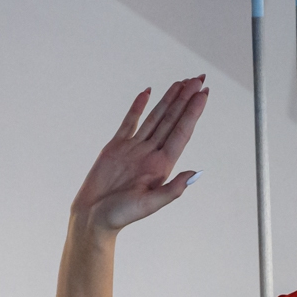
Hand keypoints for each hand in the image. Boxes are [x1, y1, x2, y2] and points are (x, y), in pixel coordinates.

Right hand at [71, 77, 206, 234]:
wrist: (93, 217)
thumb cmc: (120, 215)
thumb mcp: (149, 205)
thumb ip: (172, 190)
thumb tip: (194, 173)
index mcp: (162, 166)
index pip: (182, 132)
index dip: (193, 112)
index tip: (203, 94)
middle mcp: (151, 154)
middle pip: (173, 120)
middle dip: (186, 99)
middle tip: (199, 79)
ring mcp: (135, 148)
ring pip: (156, 117)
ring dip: (169, 99)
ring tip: (181, 83)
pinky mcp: (117, 146)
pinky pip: (130, 122)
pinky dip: (139, 107)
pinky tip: (148, 93)